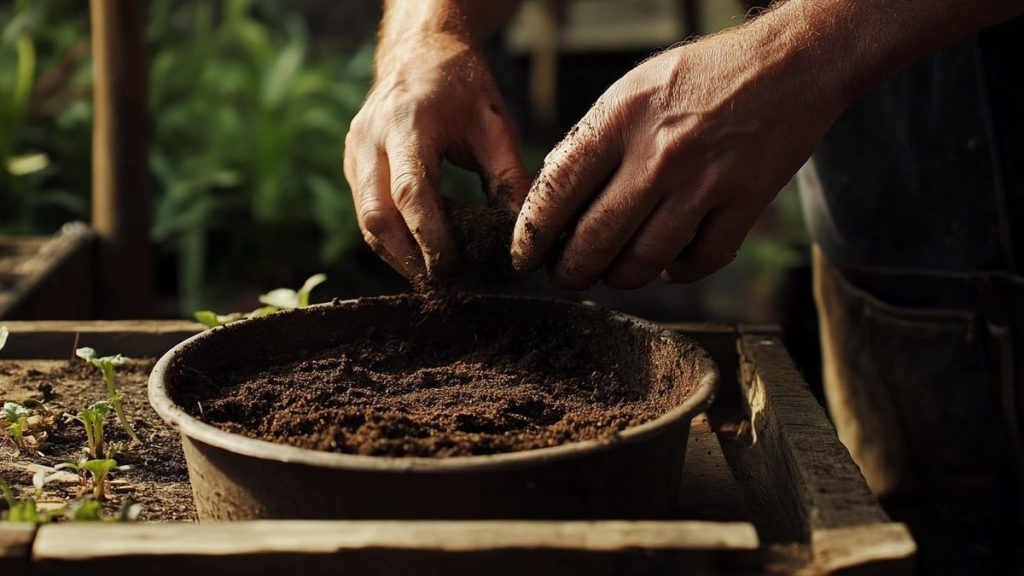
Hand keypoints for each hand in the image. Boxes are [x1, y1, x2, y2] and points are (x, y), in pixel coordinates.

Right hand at [344, 33, 529, 277]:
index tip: (452, 270)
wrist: (419, 52)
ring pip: (365, 221)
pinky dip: (391, 238)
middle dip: (407, 260)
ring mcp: (354, 151)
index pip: (412, 193)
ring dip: (396, 255)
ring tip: (433, 276)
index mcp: (408, 123)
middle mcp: (371, 138)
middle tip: (441, 287)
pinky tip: (418, 251)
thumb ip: (509, 178)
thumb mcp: (495, 125)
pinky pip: (365, 211)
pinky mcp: (351, 163)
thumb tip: (520, 235)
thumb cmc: (462, 87)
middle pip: (376, 216)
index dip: (429, 238)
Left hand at [510, 26, 843, 289]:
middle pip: (596, 239)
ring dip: (620, 278)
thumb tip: (552, 192)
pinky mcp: (745, 204)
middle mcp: (659, 154)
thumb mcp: (634, 89)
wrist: (790, 64)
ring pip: (644, 262)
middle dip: (571, 271)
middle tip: (566, 277)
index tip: (524, 256)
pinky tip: (668, 265)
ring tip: (612, 273)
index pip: (558, 190)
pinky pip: (700, 262)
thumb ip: (592, 139)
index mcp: (621, 119)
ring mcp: (705, 183)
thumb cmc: (703, 77)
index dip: (532, 234)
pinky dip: (678, 273)